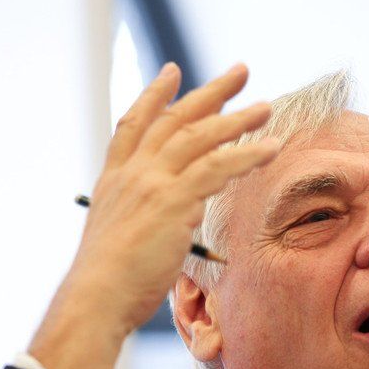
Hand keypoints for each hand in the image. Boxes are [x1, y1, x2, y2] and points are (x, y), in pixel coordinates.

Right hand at [29, 62, 278, 368]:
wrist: (96, 296)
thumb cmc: (111, 283)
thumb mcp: (119, 239)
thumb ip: (144, 220)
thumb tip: (174, 222)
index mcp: (114, 180)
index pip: (134, 125)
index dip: (155, 95)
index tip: (173, 72)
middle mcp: (131, 173)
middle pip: (175, 120)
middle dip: (210, 93)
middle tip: (241, 72)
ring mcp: (151, 182)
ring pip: (200, 137)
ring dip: (237, 119)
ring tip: (266, 107)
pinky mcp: (173, 199)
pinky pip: (218, 166)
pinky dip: (248, 154)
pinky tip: (272, 146)